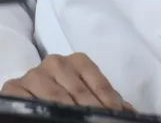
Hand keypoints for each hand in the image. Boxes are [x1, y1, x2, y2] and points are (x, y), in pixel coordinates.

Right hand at [1, 53, 133, 110]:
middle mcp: (56, 63)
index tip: (116, 116)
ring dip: (70, 114)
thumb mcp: (85, 93)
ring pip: (56, 99)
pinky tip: (52, 118)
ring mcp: (34, 75)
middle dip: (92, 111)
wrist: (32, 92)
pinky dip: (41, 112)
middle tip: (101, 122)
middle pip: (79, 92)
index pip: (99, 84)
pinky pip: (29, 102)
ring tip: (81, 122)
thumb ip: (106, 100)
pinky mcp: (14, 88)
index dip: (109, 103)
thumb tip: (129, 113)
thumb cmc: (64, 92)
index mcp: (78, 61)